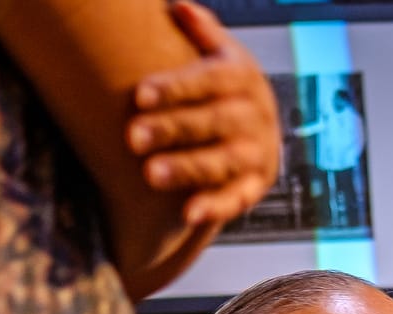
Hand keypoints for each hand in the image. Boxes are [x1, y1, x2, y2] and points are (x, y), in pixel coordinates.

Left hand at [127, 1, 279, 226]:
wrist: (260, 128)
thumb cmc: (223, 86)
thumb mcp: (219, 52)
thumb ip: (202, 31)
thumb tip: (178, 7)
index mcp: (244, 76)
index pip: (213, 79)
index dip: (178, 87)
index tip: (141, 95)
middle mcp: (257, 115)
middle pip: (216, 122)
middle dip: (174, 130)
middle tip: (132, 137)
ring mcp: (258, 152)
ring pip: (225, 161)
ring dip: (189, 169)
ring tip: (150, 175)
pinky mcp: (256, 185)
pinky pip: (237, 198)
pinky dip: (215, 207)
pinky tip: (188, 214)